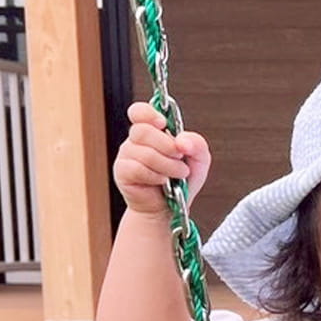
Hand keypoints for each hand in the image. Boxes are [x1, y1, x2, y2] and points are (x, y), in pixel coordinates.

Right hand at [112, 101, 210, 215]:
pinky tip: (163, 182)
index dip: (148, 113)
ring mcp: (126, 155)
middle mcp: (136, 140)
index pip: (139, 111)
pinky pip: (137, 169)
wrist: (171, 209)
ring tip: (178, 174)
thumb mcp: (198, 161)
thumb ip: (196, 144)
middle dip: (168, 146)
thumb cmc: (181, 181)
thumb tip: (182, 140)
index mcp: (152, 131)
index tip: (162, 123)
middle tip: (180, 158)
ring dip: (167, 165)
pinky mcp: (122, 172)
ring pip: (144, 152)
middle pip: (143, 131)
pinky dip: (156, 176)